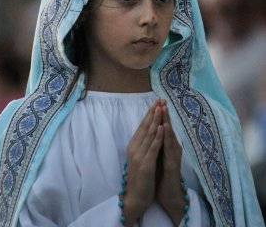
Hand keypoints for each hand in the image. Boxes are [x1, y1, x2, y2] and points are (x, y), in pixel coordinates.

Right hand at [123, 99, 164, 225]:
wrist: (135, 197)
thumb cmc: (140, 177)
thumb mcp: (141, 157)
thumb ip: (144, 144)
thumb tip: (151, 130)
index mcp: (133, 145)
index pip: (142, 126)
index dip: (149, 113)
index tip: (156, 102)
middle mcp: (134, 148)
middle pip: (145, 127)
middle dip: (153, 112)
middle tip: (159, 99)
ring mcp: (139, 156)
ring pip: (149, 135)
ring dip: (156, 120)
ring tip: (161, 108)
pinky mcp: (145, 165)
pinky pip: (153, 148)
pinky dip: (158, 137)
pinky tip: (162, 128)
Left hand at [156, 105, 184, 225]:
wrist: (168, 196)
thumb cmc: (162, 176)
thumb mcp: (158, 156)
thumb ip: (157, 144)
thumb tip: (152, 131)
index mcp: (166, 146)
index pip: (162, 127)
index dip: (159, 115)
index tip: (156, 101)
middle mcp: (172, 148)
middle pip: (167, 128)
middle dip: (164, 113)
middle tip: (162, 99)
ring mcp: (173, 155)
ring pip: (169, 135)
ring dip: (167, 121)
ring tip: (164, 108)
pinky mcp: (173, 163)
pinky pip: (169, 148)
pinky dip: (167, 137)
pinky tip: (165, 127)